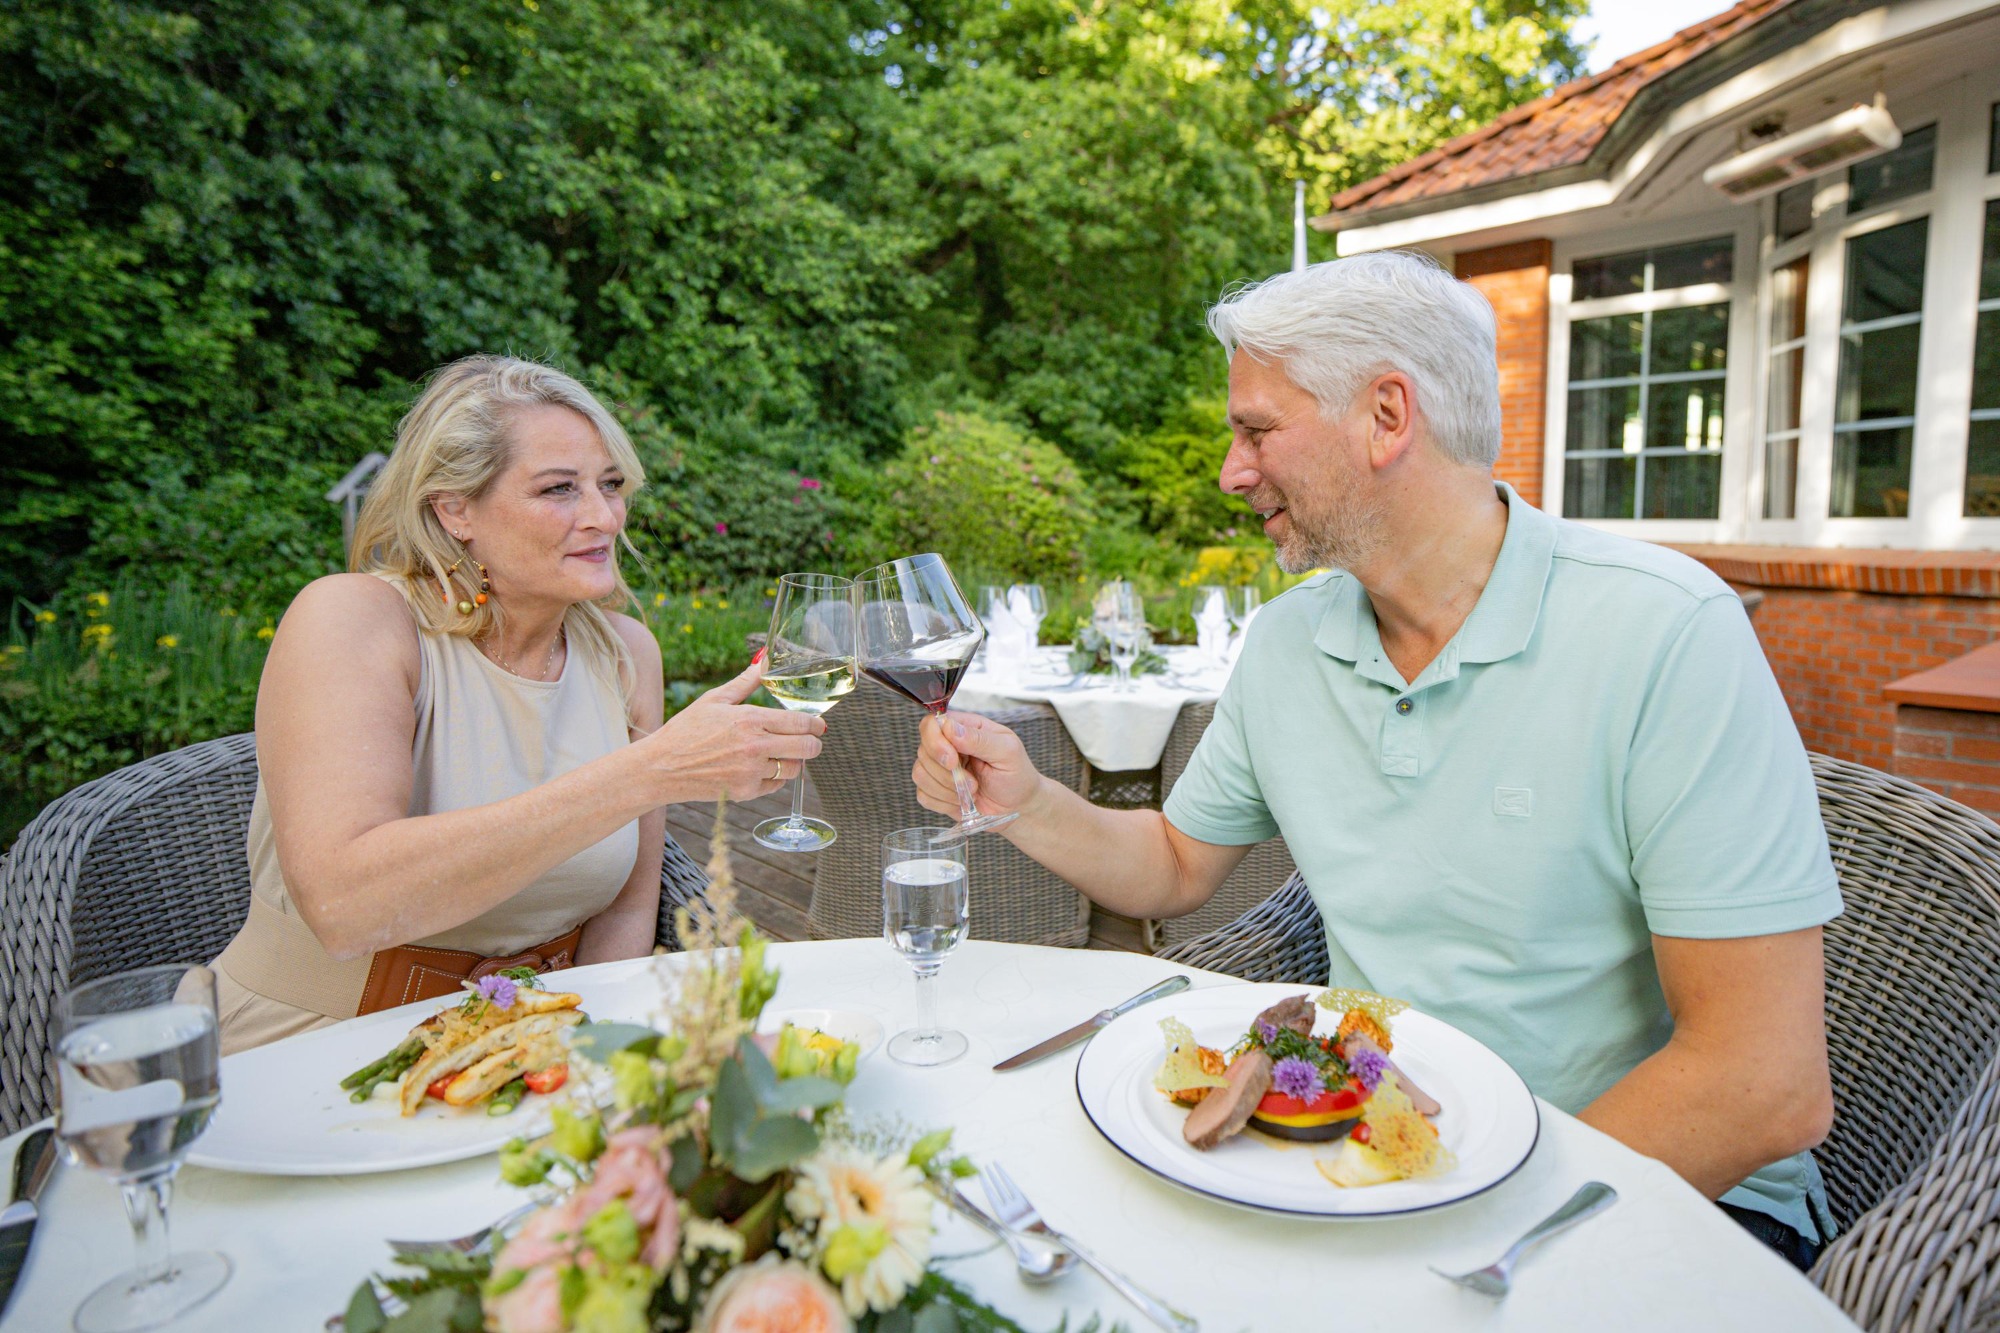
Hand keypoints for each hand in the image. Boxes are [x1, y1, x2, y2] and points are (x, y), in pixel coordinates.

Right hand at [640, 658, 823, 802]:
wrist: (660, 768)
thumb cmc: (685, 730)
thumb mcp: (715, 700)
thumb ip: (746, 681)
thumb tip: (765, 658)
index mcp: (749, 720)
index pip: (801, 723)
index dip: (816, 724)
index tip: (817, 724)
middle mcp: (754, 747)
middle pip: (808, 748)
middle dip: (813, 742)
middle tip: (809, 739)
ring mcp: (751, 772)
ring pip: (795, 769)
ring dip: (794, 760)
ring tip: (781, 752)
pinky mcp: (746, 792)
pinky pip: (777, 785)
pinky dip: (776, 777)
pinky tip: (762, 767)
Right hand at [912, 711, 1044, 821]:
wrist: (1018, 807)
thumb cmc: (1017, 774)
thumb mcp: (1007, 752)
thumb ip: (979, 738)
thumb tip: (949, 728)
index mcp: (964, 728)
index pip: (931, 724)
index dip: (935, 742)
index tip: (953, 761)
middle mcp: (947, 745)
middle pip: (922, 750)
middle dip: (947, 773)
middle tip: (973, 783)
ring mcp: (939, 769)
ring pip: (920, 774)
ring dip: (947, 789)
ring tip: (972, 792)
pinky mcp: (936, 791)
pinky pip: (923, 796)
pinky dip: (943, 803)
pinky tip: (963, 802)